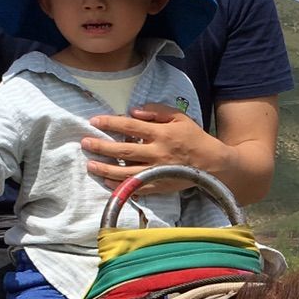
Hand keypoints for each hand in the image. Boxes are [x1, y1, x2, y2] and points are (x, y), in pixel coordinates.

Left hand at [80, 103, 216, 193]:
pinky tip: (106, 181)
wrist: (213, 164)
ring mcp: (157, 171)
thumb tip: (133, 111)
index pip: (130, 127)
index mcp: (161, 134)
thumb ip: (157, 111)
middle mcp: (157, 153)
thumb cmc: (194, 137)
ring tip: (90, 165)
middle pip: (123, 150)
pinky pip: (135, 187)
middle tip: (85, 143)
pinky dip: (119, 185)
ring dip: (105, 169)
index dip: (111, 123)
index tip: (94, 121)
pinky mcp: (158, 186)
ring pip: (125, 172)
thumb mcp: (180, 117)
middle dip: (101, 146)